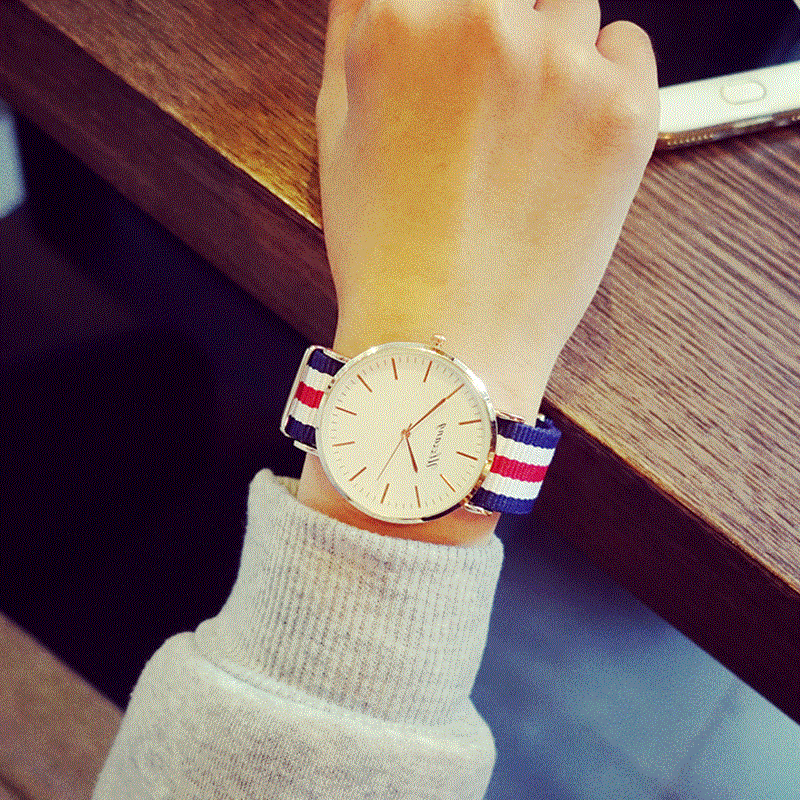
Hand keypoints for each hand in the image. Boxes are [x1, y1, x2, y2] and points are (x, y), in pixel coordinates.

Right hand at [316, 0, 658, 420]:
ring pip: (569, 8)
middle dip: (494, 25)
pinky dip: (607, 74)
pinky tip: (570, 131)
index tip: (452, 53)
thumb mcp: (335, 132)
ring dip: (549, 51)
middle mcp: (486, 24)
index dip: (442, 18)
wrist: (447, 339)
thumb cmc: (385, 253)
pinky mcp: (625, 113)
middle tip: (483, 96)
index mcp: (403, 23)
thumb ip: (352, 29)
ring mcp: (563, 67)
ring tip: (523, 129)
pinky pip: (630, 45)